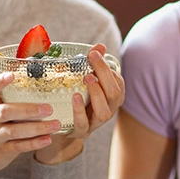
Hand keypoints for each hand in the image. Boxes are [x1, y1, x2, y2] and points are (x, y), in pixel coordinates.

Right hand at [0, 71, 64, 178]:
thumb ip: (4, 100)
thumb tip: (37, 88)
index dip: (1, 81)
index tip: (12, 75)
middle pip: (7, 111)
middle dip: (29, 110)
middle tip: (48, 108)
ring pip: (16, 131)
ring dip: (37, 128)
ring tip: (55, 125)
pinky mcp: (1, 150)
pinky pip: (19, 146)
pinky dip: (34, 143)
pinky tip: (47, 139)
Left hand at [36, 44, 124, 163]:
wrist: (61, 125)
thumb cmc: (75, 97)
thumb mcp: (83, 79)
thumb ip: (92, 63)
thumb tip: (99, 46)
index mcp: (112, 97)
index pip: (118, 82)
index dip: (107, 68)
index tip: (94, 54)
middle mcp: (108, 109)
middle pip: (114, 94)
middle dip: (104, 75)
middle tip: (91, 60)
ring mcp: (95, 123)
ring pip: (104, 112)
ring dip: (97, 94)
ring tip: (87, 78)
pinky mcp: (80, 132)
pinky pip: (84, 124)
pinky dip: (80, 111)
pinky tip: (74, 97)